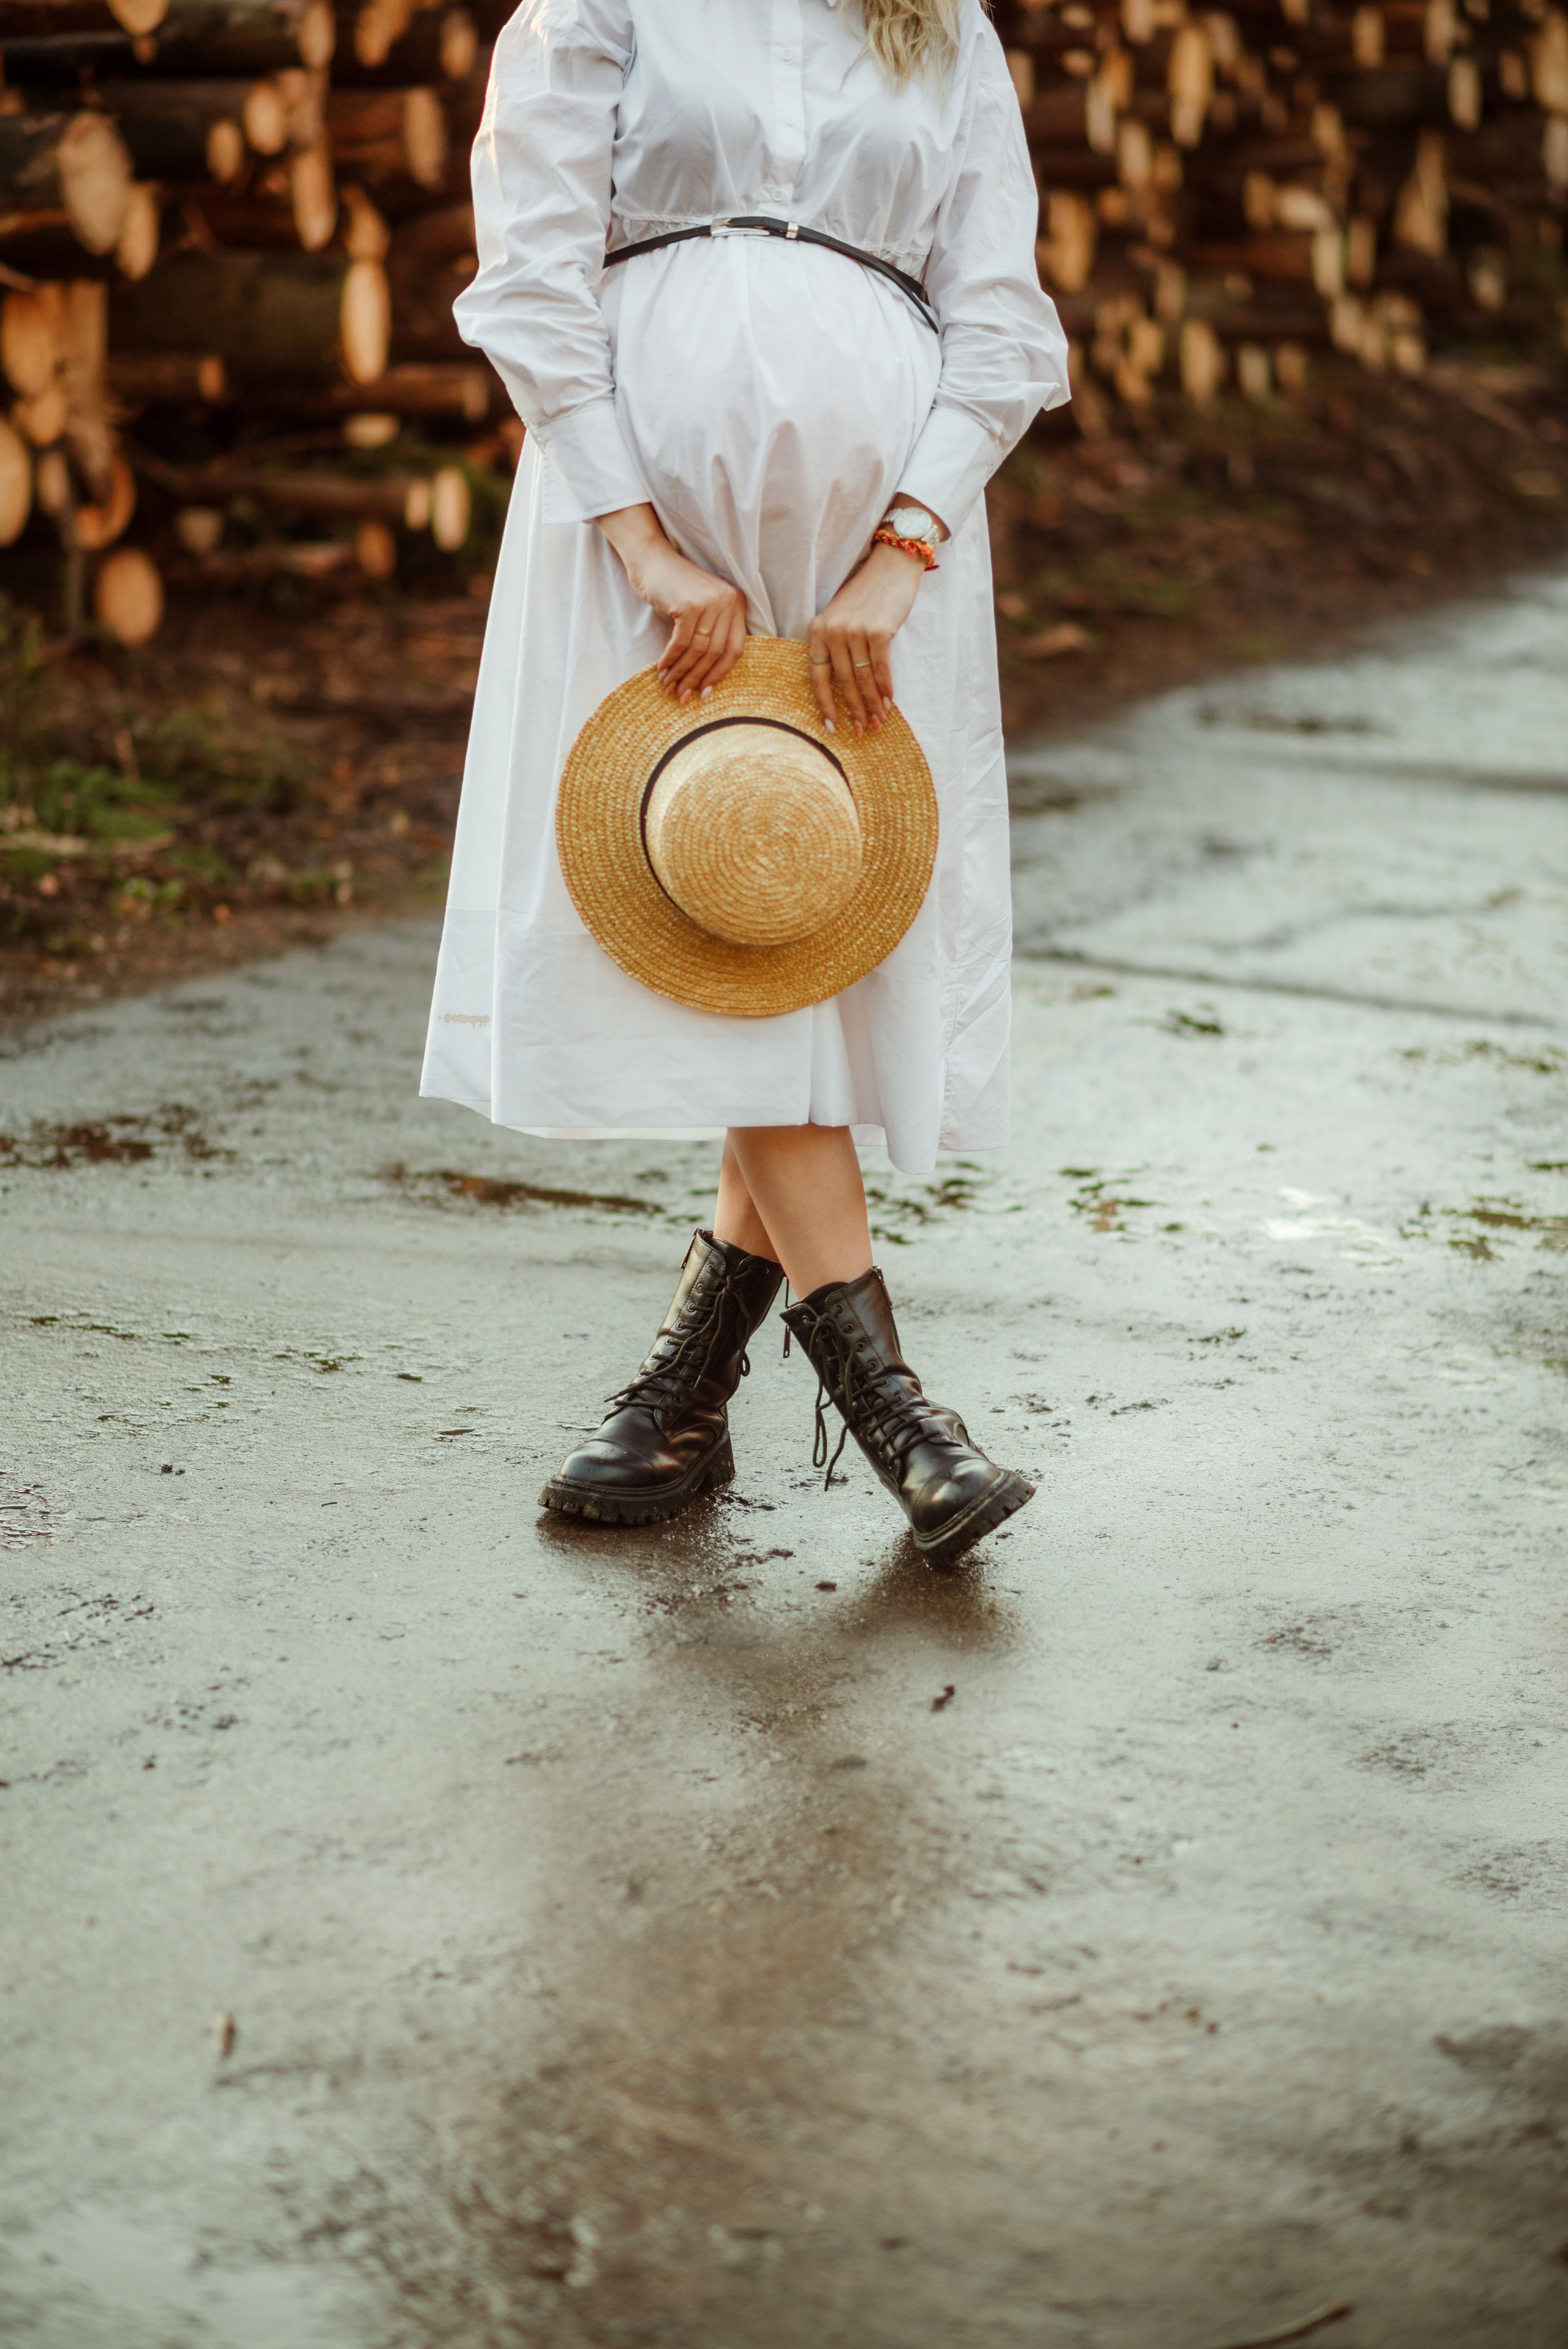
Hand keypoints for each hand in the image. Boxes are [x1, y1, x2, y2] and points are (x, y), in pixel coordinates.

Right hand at [596, 503, 746, 703]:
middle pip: (716, 653)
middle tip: (683, 696)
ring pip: (698, 651)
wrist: (652, 559)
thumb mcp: (701, 609)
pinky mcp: (689, 606)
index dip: (720, 674)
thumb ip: (710, 633)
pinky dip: (670, 660)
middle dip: (698, 678)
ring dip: (681, 673)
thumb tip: (704, 679)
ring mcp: (710, 603)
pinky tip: (662, 670)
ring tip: (669, 686)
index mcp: (736, 604)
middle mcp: (728, 602)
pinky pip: (681, 643)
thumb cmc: (674, 587)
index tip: (706, 692)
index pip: (735, 649)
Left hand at [808, 542, 923, 737]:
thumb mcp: (841, 616)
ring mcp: (855, 631)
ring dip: (872, 705)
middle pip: (842, 682)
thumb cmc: (867, 594)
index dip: (824, 704)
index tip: (832, 727)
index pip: (817, 675)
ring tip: (878, 722)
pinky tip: (889, 703)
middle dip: (854, 711)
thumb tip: (843, 685)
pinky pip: (881, 669)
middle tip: (861, 732)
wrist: (891, 564)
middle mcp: (833, 631)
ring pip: (862, 679)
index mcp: (818, 629)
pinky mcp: (879, 631)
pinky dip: (886, 689)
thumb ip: (836, 645)